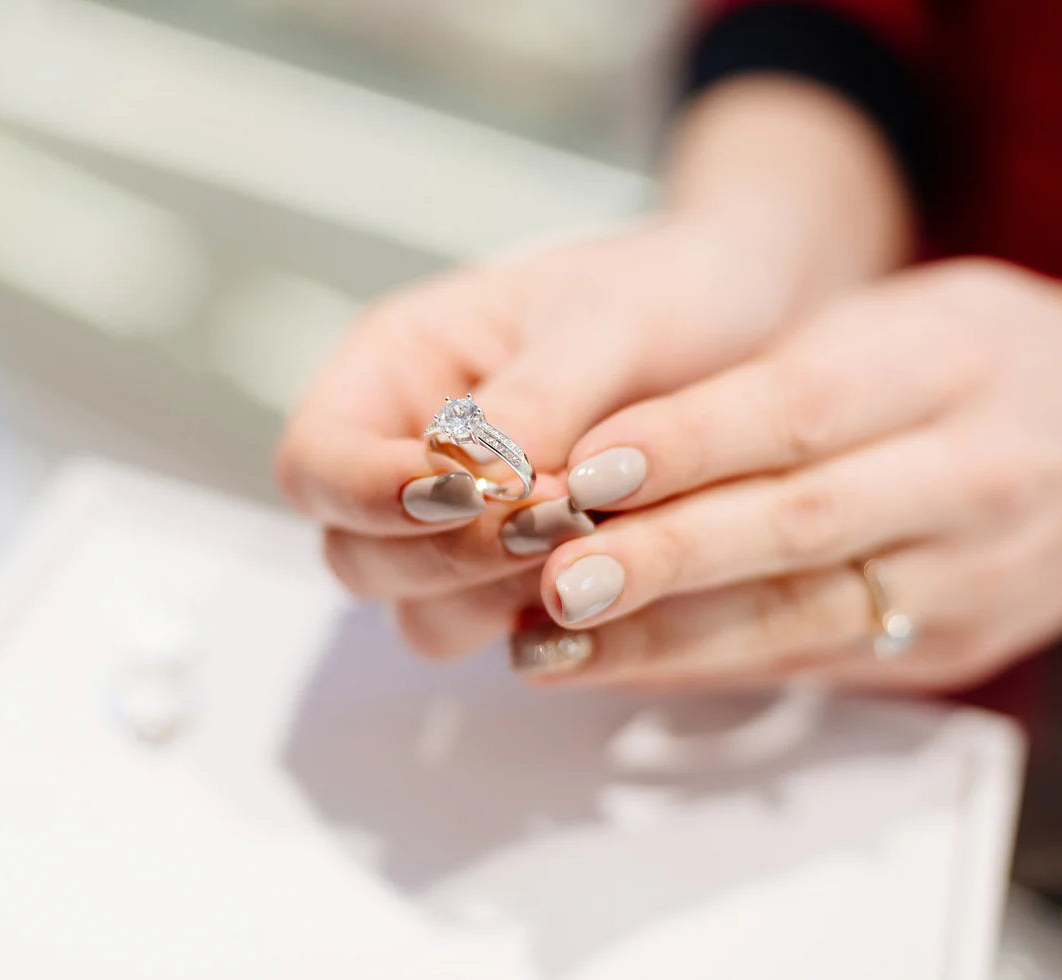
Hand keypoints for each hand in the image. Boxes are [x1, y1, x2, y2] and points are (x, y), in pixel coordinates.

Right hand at [275, 77, 914, 650]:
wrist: (743, 320)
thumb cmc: (666, 292)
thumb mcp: (607, 321)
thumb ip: (537, 397)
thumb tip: (468, 479)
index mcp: (400, 370)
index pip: (318, 462)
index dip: (368, 494)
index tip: (466, 496)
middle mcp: (414, 457)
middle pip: (357, 556)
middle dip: (448, 554)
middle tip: (560, 519)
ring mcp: (468, 528)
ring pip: (428, 610)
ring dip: (501, 595)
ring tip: (599, 535)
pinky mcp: (527, 575)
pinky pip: (509, 628)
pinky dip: (554, 617)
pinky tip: (620, 573)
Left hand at [457, 259, 1061, 691]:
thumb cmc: (999, 362)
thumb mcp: (905, 319)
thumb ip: (785, 373)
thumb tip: (624, 445)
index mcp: (951, 367)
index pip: (800, 410)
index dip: (686, 445)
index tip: (582, 470)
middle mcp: (971, 479)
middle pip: (798, 528)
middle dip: (665, 563)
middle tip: (552, 582)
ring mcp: (968, 579)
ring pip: (799, 619)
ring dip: (664, 644)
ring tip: (551, 649)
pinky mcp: (952, 648)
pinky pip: (813, 662)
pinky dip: (709, 669)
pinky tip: (623, 667)